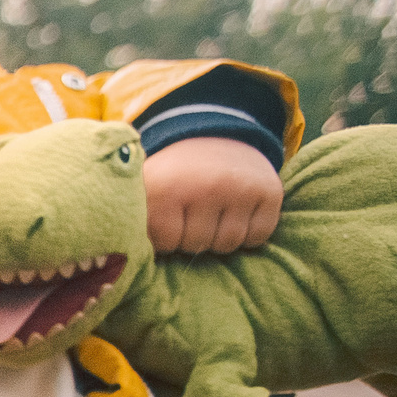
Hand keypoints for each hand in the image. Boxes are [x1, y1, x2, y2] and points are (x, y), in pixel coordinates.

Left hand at [142, 136, 280, 254]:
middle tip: (192, 214)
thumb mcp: (145, 188)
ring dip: (219, 238)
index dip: (165, 237)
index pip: (166, 244)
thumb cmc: (174, 174)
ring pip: (227, 245)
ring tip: (213, 215)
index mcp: (167, 187)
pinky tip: (237, 214)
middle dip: (191, 238)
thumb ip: (132, 220)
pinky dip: (248, 234)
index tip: (166, 218)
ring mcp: (241, 189)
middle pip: (196, 247)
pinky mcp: (269, 193)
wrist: (215, 136)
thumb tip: (126, 260)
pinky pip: (257, 237)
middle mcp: (206, 186)